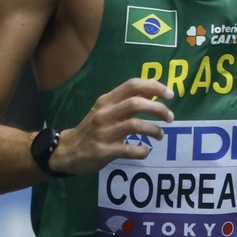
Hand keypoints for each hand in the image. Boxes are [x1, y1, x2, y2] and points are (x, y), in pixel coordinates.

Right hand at [48, 78, 174, 173]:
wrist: (66, 151)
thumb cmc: (91, 129)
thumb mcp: (104, 110)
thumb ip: (124, 102)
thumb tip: (151, 93)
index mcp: (106, 100)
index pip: (132, 85)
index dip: (154, 87)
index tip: (170, 94)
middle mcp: (105, 113)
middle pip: (136, 103)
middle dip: (158, 109)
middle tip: (170, 117)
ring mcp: (104, 132)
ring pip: (135, 125)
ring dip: (154, 130)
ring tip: (160, 135)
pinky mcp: (104, 150)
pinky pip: (129, 149)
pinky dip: (142, 151)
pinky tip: (145, 151)